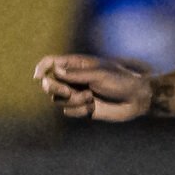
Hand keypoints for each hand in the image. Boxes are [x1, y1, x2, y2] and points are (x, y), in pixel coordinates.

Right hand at [34, 54, 152, 121]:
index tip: (39, 77)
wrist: (135, 99)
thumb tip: (55, 70)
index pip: (50, 62)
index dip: (41, 68)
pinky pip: (68, 112)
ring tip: (90, 97)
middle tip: (67, 91)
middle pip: (49, 84)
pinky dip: (80, 110)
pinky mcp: (81, 109)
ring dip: (73, 100)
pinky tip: (93, 107)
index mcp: (76, 65)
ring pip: (58, 100)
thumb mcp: (99, 74)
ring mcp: (76, 94)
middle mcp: (73, 79)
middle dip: (55, 89)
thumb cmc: (120, 81)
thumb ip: (76, 74)